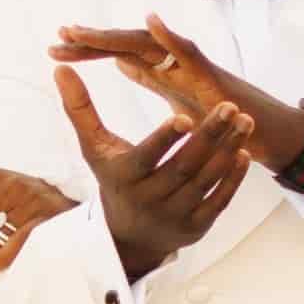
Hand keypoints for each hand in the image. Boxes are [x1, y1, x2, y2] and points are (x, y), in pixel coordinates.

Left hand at [54, 14, 303, 175]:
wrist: (259, 130)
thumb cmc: (219, 113)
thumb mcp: (175, 96)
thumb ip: (151, 77)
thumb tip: (123, 61)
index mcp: (160, 69)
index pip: (117, 56)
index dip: (88, 53)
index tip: (54, 51)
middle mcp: (173, 61)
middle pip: (126, 44)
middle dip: (93, 40)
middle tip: (59, 35)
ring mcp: (191, 65)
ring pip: (150, 42)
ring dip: (117, 35)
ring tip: (86, 32)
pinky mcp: (210, 73)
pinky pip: (189, 50)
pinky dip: (170, 35)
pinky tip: (151, 22)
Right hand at [54, 67, 252, 282]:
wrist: (129, 236)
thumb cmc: (114, 178)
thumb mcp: (94, 148)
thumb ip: (80, 108)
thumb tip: (59, 68)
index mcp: (125, 177)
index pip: (147, 158)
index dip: (165, 139)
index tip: (184, 115)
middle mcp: (150, 200)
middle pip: (184, 167)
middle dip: (209, 136)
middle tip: (230, 106)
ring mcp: (175, 216)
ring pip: (206, 181)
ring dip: (228, 151)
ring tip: (245, 121)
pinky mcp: (196, 227)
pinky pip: (218, 202)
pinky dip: (233, 179)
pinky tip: (245, 153)